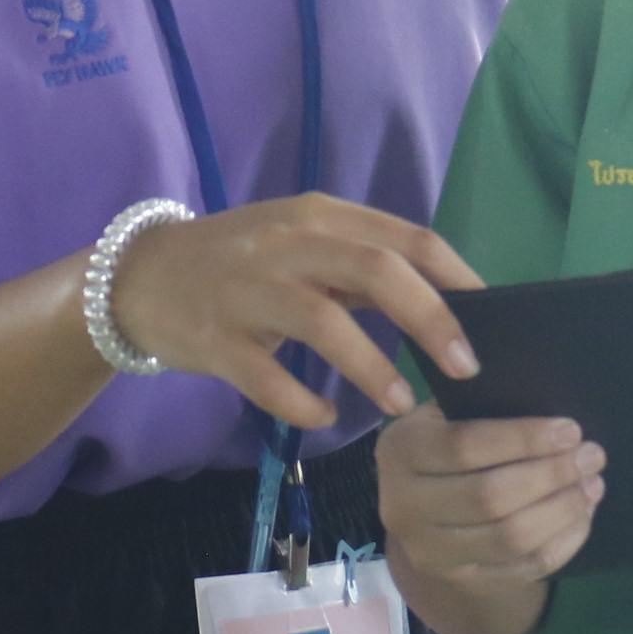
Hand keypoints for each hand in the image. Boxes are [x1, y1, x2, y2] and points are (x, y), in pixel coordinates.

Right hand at [105, 194, 483, 431]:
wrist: (140, 275)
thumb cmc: (241, 263)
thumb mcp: (303, 246)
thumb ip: (364, 268)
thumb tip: (446, 306)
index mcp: (319, 217)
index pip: (405, 239)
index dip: (455, 279)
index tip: (492, 319)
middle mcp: (286, 244)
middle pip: (375, 270)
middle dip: (431, 320)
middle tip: (466, 367)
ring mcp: (248, 289)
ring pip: (324, 322)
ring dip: (372, 366)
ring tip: (400, 403)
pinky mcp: (215, 338)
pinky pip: (267, 377)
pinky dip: (302, 401)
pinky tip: (325, 416)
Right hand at [377, 402, 603, 585]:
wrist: (421, 502)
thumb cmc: (445, 439)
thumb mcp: (446, 413)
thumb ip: (484, 409)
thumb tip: (554, 420)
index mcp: (400, 452)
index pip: (465, 447)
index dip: (523, 439)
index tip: (571, 431)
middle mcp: (404, 508)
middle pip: (489, 498)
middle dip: (551, 475)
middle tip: (591, 456)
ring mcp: (430, 552)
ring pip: (510, 538)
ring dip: (562, 510)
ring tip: (592, 484)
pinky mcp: (462, 579)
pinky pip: (524, 567)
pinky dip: (562, 542)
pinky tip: (582, 515)